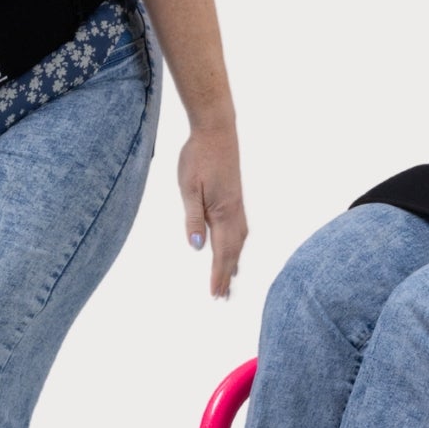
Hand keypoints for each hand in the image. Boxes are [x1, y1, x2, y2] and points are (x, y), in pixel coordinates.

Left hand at [178, 122, 246, 298]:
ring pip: (239, 241)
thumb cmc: (199, 157)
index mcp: (223, 213)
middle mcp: (234, 212)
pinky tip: (234, 247)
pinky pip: (240, 229)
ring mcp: (237, 204)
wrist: (217, 130)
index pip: (222, 252)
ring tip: (231, 279)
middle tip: (222, 297)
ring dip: (234, 261)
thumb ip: (193, 218)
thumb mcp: (189, 188)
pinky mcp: (236, 197)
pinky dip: (237, 245)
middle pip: (233, 251)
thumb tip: (195, 247)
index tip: (215, 294)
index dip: (218, 274)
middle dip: (227, 274)